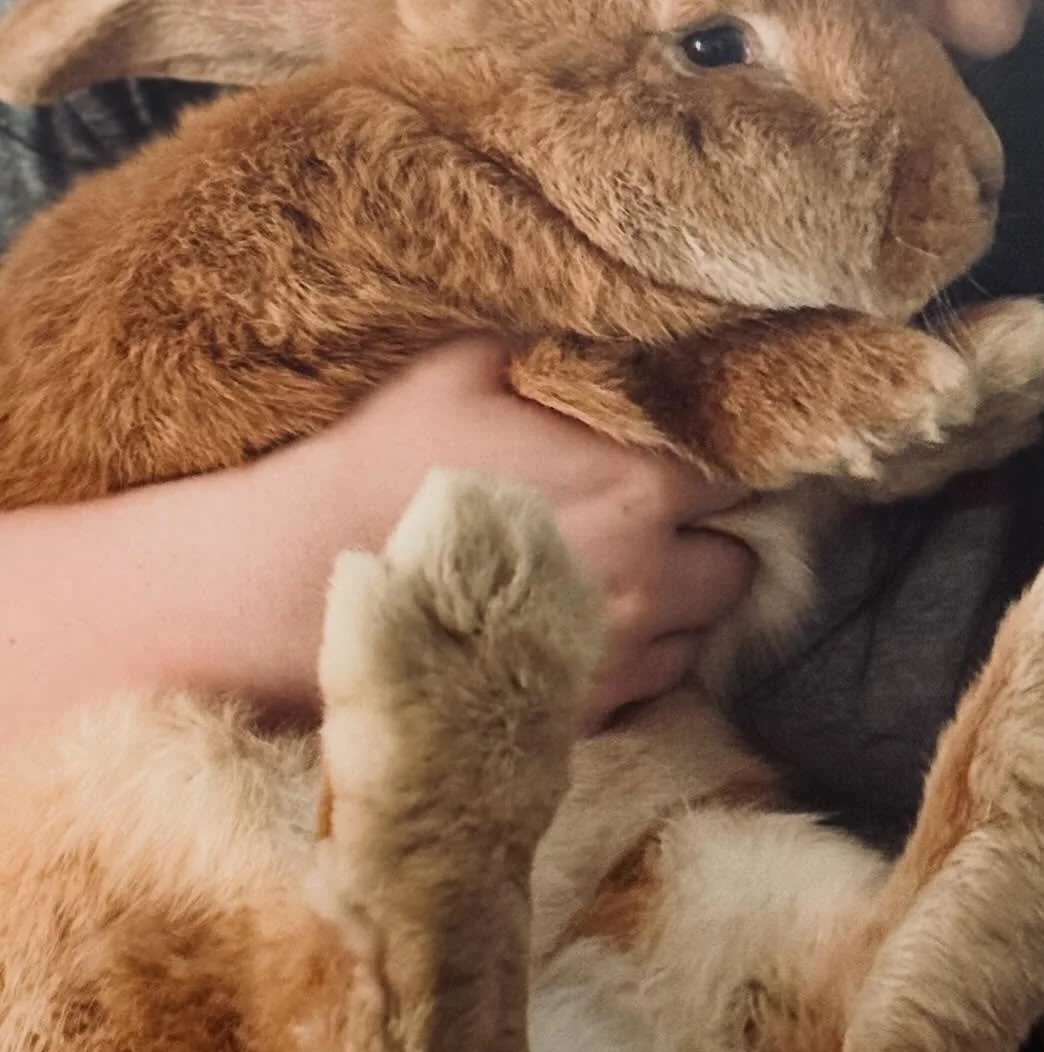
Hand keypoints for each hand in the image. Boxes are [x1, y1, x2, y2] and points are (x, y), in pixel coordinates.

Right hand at [305, 337, 756, 725]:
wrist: (294, 591)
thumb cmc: (378, 468)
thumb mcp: (464, 371)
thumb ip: (555, 354)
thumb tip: (606, 336)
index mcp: (638, 487)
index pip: (741, 474)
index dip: (720, 463)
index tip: (689, 457)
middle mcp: (649, 579)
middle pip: (736, 562)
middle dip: (705, 539)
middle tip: (653, 520)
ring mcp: (615, 657)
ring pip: (699, 631)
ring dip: (674, 604)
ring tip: (612, 575)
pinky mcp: (578, 716)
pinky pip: (647, 686)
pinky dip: (630, 657)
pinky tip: (574, 625)